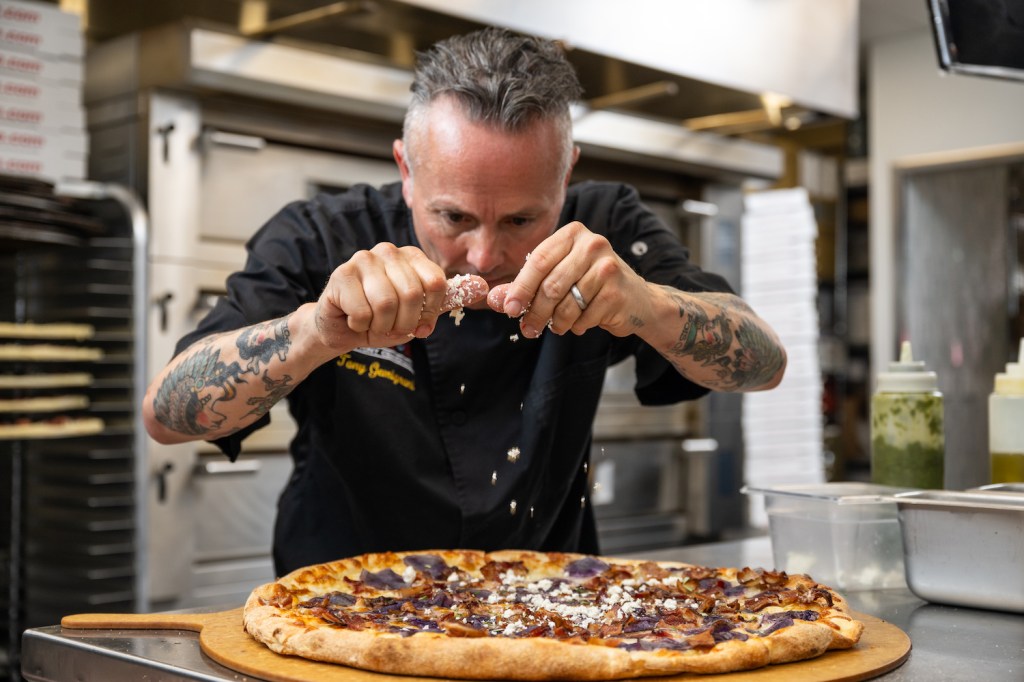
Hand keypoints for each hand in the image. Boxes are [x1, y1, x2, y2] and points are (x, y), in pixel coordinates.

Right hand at [313, 243, 487, 349]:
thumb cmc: (383, 319)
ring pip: (387, 303)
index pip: (436, 283)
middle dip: (404, 323)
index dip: (430, 312)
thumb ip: (447, 300)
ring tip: (375, 323)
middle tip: (393, 327)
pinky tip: (356, 319)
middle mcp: (389, 251)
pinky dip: (362, 326)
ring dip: (382, 326)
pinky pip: (363, 312)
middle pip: (413, 294)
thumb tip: (484, 286)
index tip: (419, 323)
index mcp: (412, 257)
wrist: (341, 328)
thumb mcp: (420, 313)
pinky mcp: (341, 275)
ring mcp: (363, 259)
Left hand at [486, 222, 649, 338]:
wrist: (636, 299)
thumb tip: (495, 300)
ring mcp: (607, 266)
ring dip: (557, 323)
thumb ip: (526, 287)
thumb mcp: (558, 278)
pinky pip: (584, 317)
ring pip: (567, 304)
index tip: (509, 309)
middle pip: (551, 285)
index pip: (538, 261)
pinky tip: (582, 322)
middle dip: (535, 312)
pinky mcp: (617, 290)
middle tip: (527, 329)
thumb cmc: (589, 286)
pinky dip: (577, 326)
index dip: (520, 287)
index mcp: (572, 233)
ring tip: (557, 326)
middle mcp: (592, 244)